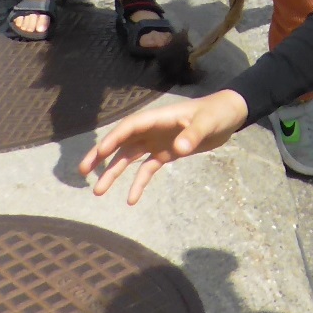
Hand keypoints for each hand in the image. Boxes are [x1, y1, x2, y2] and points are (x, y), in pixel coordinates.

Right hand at [79, 90, 248, 204]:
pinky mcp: (166, 154)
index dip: (113, 138)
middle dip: (101, 155)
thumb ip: (192, 135)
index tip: (99, 153)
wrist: (230, 116)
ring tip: (98, 191)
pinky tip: (131, 200)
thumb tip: (178, 149)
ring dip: (114, 173)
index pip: (130, 127)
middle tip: (82, 172)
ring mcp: (158, 142)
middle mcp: (153, 130)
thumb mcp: (207, 122)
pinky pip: (146, 169)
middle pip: (122, 142)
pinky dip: (138, 183)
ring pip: (129, 158)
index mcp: (159, 118)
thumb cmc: (217, 113)